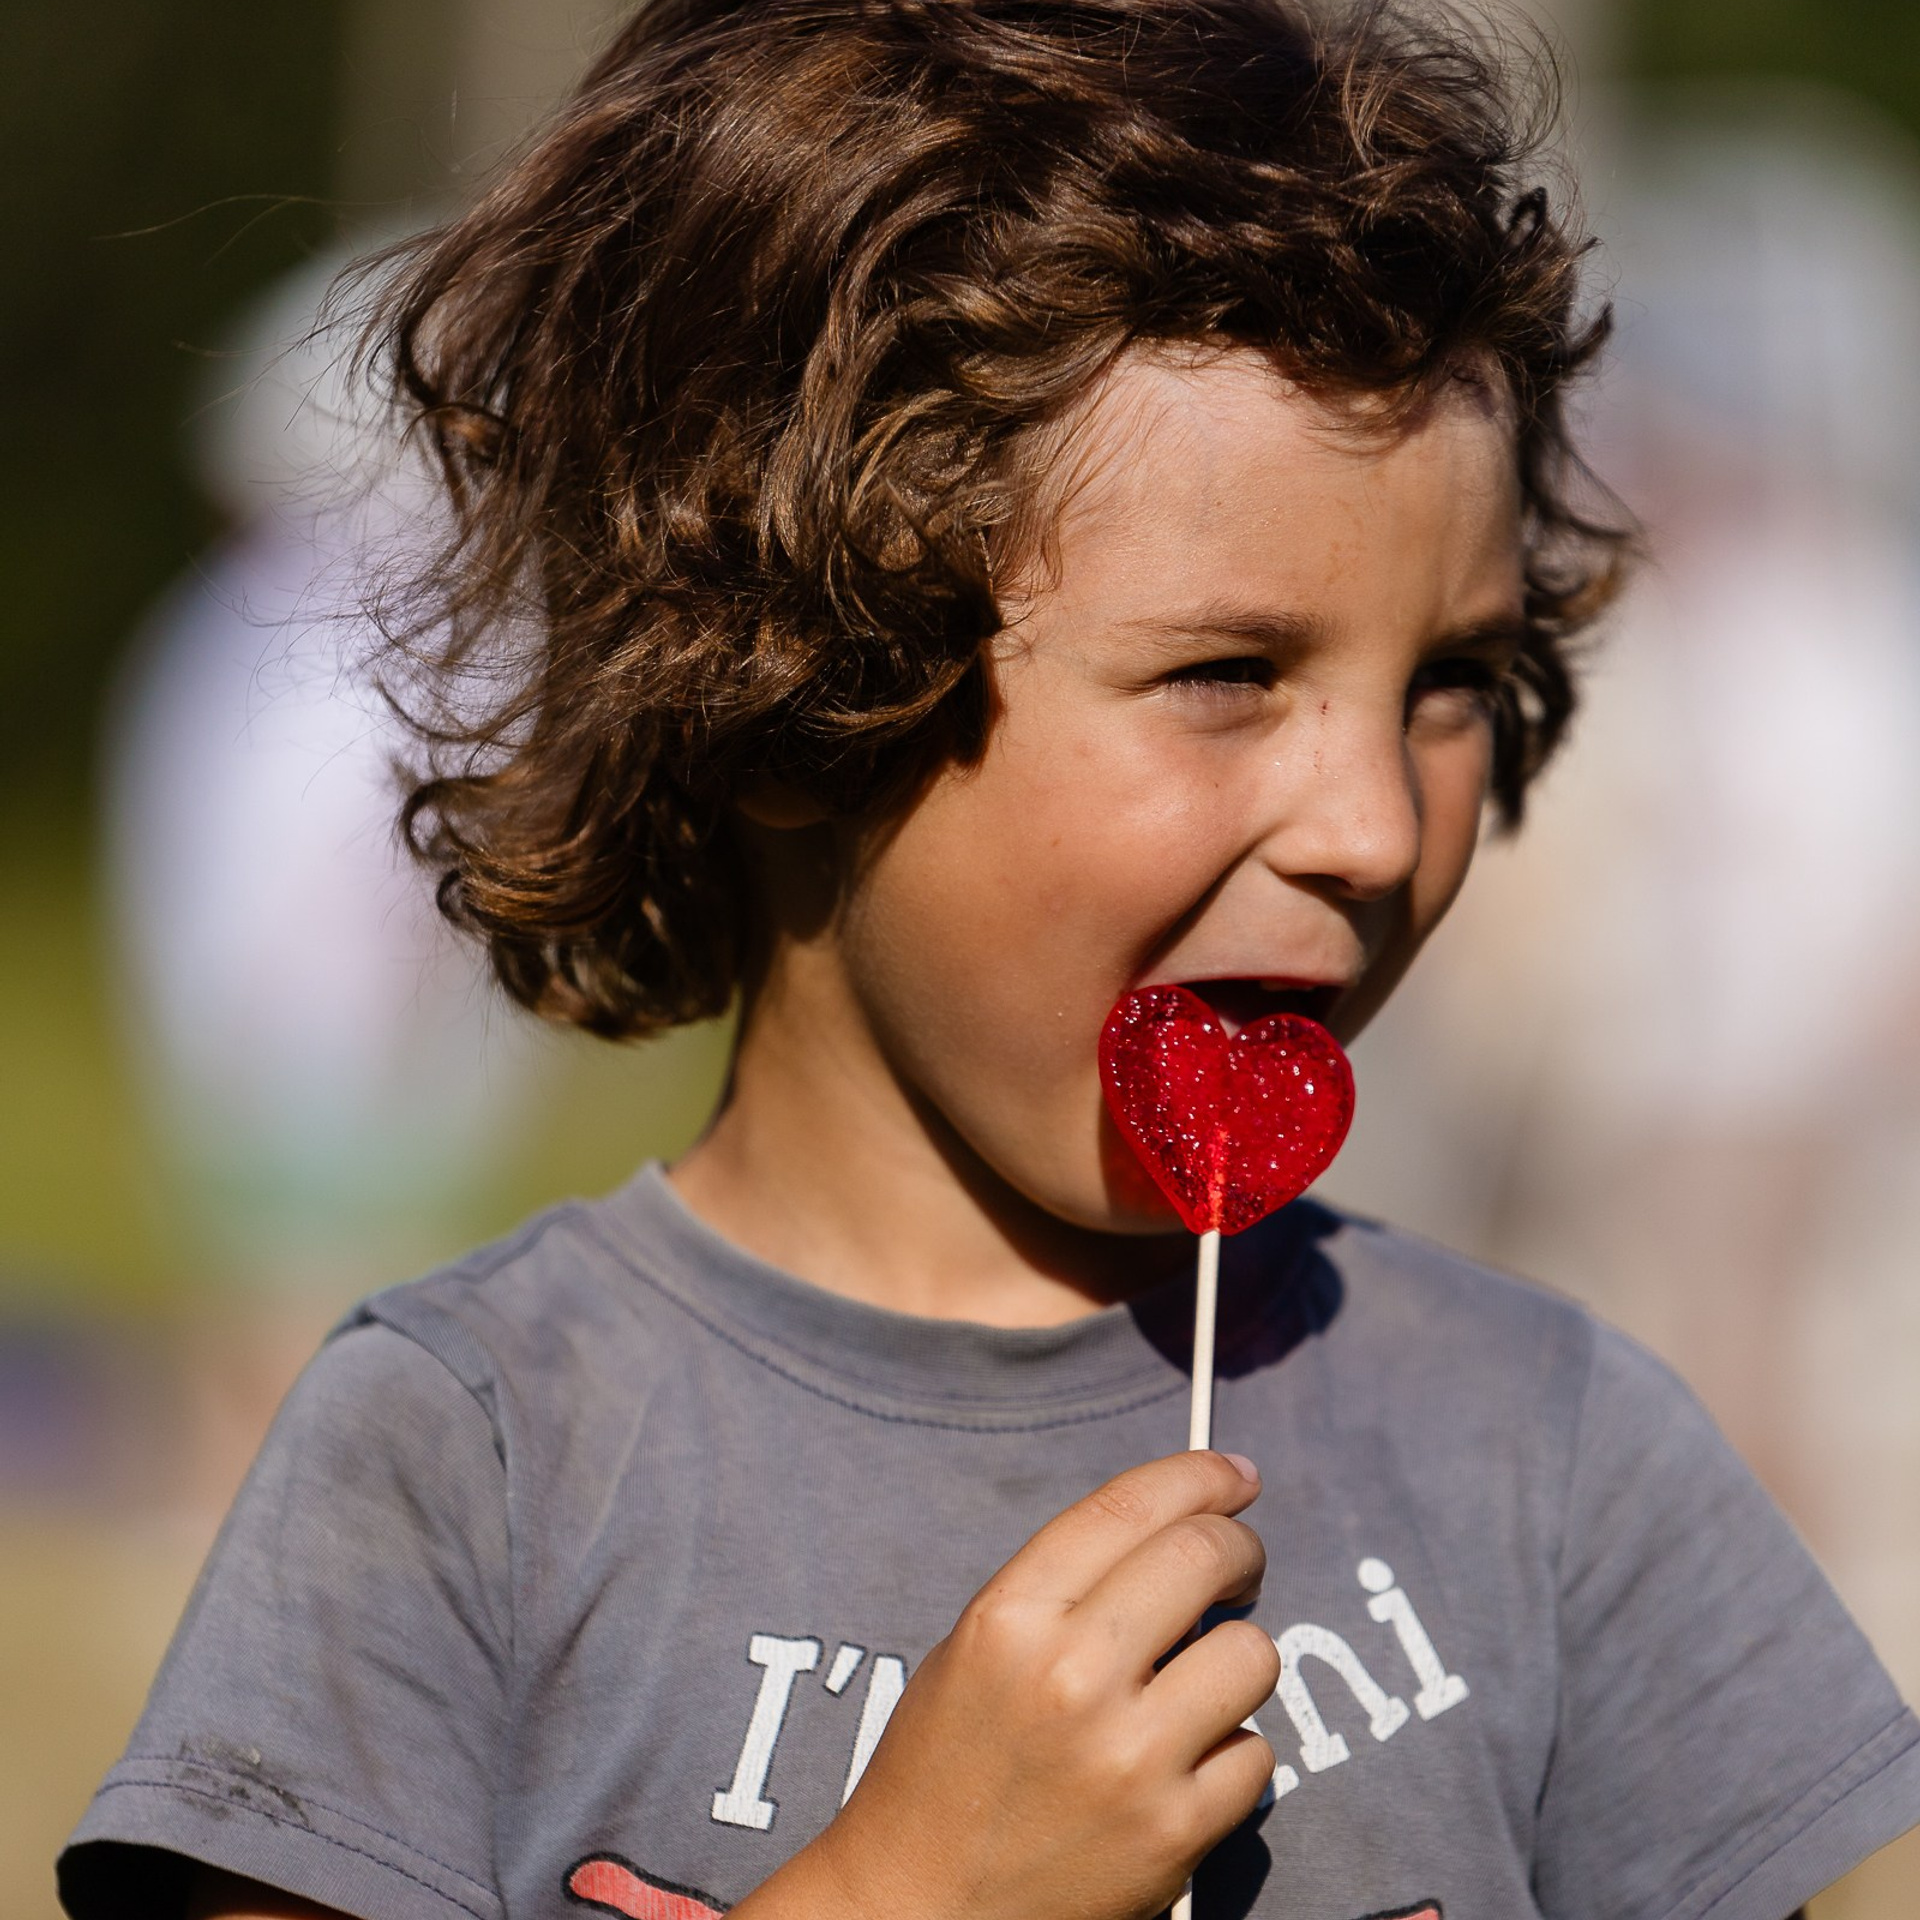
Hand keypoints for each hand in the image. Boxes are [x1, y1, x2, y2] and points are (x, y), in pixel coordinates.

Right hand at [740, 1449, 1279, 1919]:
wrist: (918, 1912)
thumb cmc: (942, 1771)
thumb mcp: (975, 1648)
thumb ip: (1067, 1590)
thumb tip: (1179, 1537)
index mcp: (1009, 1617)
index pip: (1129, 1506)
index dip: (1199, 1474)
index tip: (1236, 1474)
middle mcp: (1070, 1675)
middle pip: (1203, 1557)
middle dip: (1238, 1548)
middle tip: (1239, 1564)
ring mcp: (1128, 1757)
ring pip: (1250, 1655)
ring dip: (1236, 1658)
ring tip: (1197, 1682)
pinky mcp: (1173, 1835)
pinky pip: (1255, 1757)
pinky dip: (1231, 1755)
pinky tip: (1185, 1764)